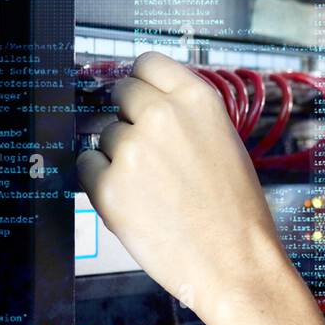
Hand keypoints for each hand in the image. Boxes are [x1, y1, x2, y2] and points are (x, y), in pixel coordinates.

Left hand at [76, 51, 287, 324]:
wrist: (236, 261)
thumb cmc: (236, 209)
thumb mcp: (224, 141)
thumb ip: (185, 115)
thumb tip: (146, 103)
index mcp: (197, 99)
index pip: (148, 62)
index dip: (142, 81)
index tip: (141, 95)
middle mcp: (162, 115)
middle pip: (120, 93)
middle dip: (128, 117)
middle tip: (148, 150)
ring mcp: (132, 148)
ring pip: (104, 134)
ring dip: (118, 155)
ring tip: (153, 187)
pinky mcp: (108, 185)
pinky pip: (88, 166)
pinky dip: (103, 182)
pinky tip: (136, 201)